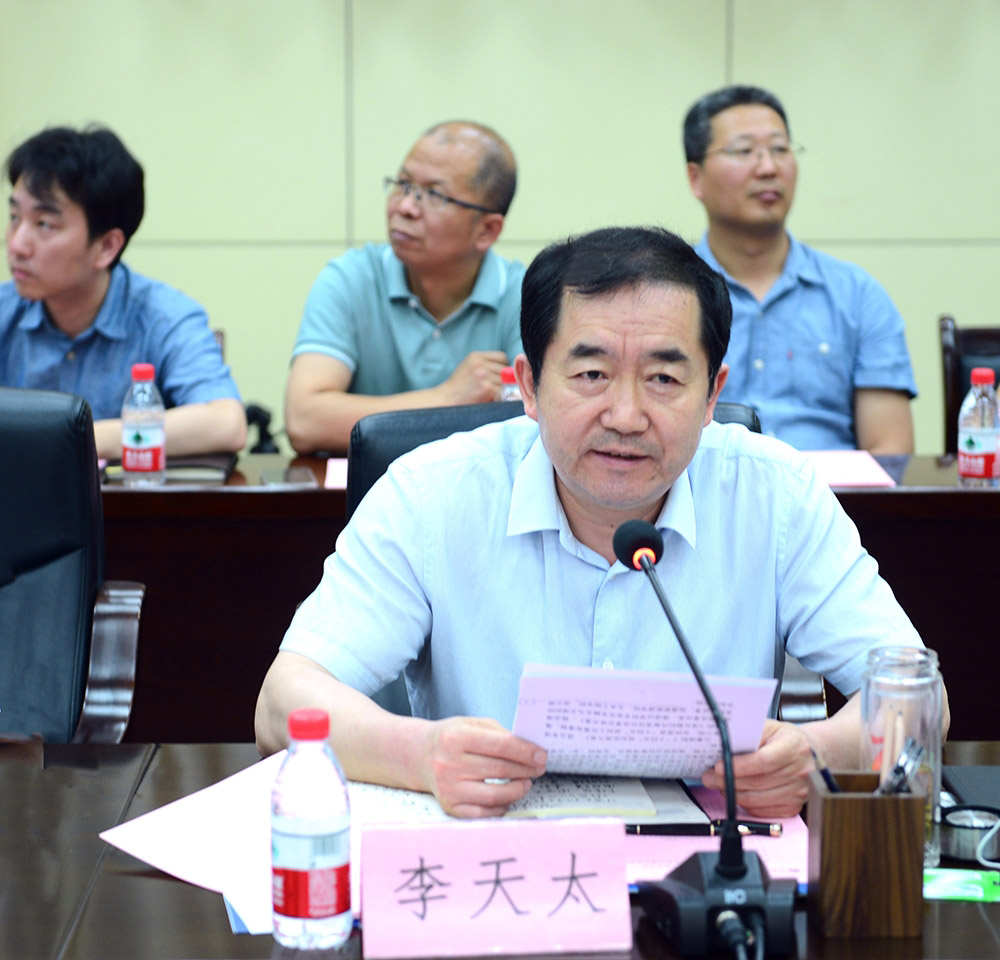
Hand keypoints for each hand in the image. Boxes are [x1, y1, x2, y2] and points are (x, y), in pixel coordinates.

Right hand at [419, 716, 546, 817]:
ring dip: (517, 789)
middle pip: (500, 769)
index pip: (500, 746)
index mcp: (456, 738)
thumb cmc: (451, 738)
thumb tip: (529, 750)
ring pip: (494, 795)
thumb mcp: (471, 724)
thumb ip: (499, 734)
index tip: (541, 755)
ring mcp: (448, 788)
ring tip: (526, 782)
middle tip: (539, 768)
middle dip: (526, 769)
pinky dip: (501, 806)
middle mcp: (449, 764)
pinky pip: (484, 813)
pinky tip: (507, 797)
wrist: (420, 756)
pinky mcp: (449, 806)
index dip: (525, 751)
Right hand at [438, 351, 507, 403]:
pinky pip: (502, 391)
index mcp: (475, 356)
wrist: (446, 399)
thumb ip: (484, 364)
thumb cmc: (457, 386)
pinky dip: (499, 396)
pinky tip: (490, 398)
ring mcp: (483, 375)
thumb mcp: (468, 367)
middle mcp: (480, 363)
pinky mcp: (486, 387)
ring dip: (501, 388)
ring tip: (491, 393)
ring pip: (505, 381)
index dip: (503, 366)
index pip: (501, 356)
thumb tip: (507, 369)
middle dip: (503, 378)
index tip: (500, 374)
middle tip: (495, 387)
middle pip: (504, 369)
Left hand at [701, 720, 813, 817]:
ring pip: (757, 800)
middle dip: (727, 780)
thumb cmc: (784, 739)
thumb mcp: (769, 727)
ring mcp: (797, 792)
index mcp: (794, 747)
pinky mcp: (793, 807)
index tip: (718, 766)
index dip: (739, 766)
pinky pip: (762, 811)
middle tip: (708, 777)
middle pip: (757, 782)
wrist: (810, 754)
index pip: (764, 761)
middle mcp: (799, 772)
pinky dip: (744, 804)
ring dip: (732, 793)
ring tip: (717, 784)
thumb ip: (748, 734)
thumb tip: (723, 745)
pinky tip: (735, 792)